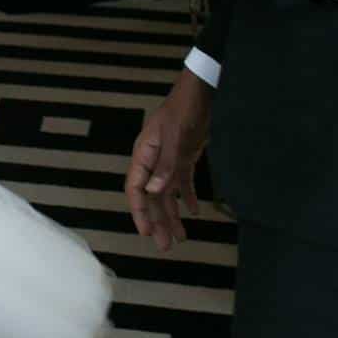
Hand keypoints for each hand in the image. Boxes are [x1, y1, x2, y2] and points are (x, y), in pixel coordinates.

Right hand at [126, 68, 211, 249]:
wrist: (201, 91)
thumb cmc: (184, 109)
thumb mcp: (176, 137)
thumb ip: (166, 165)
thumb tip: (155, 191)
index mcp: (144, 154)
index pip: (136, 188)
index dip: (139, 212)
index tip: (146, 232)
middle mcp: (153, 160)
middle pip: (152, 196)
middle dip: (158, 221)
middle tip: (166, 246)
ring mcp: (168, 159)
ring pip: (166, 193)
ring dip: (172, 215)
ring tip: (181, 237)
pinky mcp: (183, 157)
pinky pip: (182, 183)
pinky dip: (187, 198)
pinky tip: (194, 212)